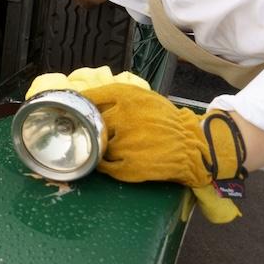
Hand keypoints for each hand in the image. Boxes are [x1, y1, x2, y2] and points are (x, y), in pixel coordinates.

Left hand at [79, 83, 244, 222]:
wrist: (192, 145)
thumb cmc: (166, 120)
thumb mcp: (145, 98)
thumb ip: (119, 98)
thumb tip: (87, 99)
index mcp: (127, 97)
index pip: (91, 97)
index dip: (78, 104)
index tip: (71, 108)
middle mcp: (124, 118)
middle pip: (92, 123)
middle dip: (89, 127)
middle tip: (85, 130)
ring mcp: (125, 143)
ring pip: (98, 145)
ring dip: (98, 146)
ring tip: (103, 147)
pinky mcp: (129, 166)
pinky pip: (104, 166)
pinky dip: (102, 164)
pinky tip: (108, 161)